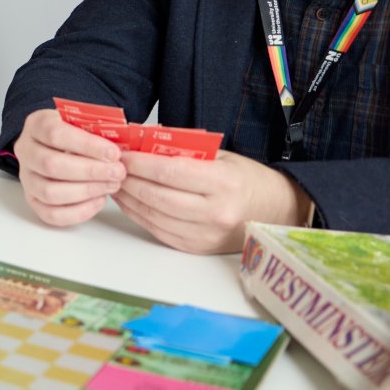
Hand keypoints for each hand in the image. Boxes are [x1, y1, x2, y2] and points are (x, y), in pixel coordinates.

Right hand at [13, 109, 126, 226]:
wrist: (63, 145)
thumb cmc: (78, 133)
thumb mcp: (86, 121)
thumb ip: (98, 130)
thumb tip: (119, 149)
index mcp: (36, 125)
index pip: (55, 134)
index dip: (87, 145)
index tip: (114, 153)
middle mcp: (25, 152)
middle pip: (50, 165)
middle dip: (90, 171)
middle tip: (118, 173)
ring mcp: (27, 178)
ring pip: (49, 192)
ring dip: (86, 191)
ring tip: (112, 185)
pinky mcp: (33, 201)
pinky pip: (51, 214)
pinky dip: (79, 211)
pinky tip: (99, 200)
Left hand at [113, 149, 311, 253]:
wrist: (276, 211)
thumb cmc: (246, 179)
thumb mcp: (221, 156)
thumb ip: (184, 151)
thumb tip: (142, 141)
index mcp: (224, 183)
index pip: (169, 172)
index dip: (140, 164)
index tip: (122, 154)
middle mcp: (215, 212)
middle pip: (157, 196)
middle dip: (129, 181)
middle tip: (113, 168)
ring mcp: (206, 234)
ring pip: (154, 216)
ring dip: (129, 199)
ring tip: (116, 183)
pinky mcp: (197, 248)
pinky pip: (159, 231)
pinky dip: (140, 215)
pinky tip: (130, 202)